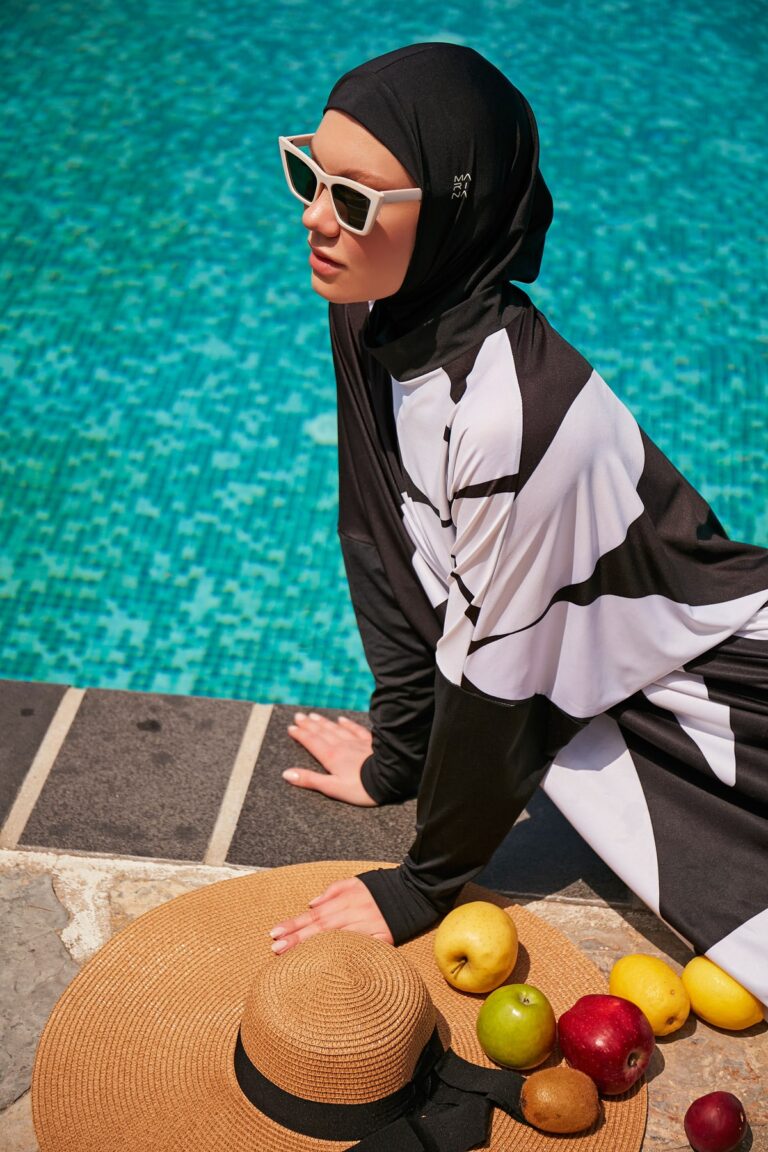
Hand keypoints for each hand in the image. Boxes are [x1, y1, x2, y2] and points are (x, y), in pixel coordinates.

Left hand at [269, 877, 393, 952]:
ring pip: (336, 939)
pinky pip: (361, 948)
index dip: (294, 924)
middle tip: (275, 949)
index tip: (274, 934)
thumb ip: (333, 891)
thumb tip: (312, 904)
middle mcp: (354, 913)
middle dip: (297, 939)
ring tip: (290, 957)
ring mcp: (368, 928)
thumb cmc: (382, 887)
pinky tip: (329, 964)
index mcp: (346, 900)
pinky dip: (345, 954)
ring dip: (312, 948)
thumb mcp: (356, 882)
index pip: (314, 915)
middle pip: (321, 928)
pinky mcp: (383, 939)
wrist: (415, 891)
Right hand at [283, 711, 376, 805]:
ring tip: (313, 715)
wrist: (389, 779)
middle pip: (322, 733)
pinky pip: (355, 729)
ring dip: (323, 722)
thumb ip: (309, 779)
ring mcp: (355, 742)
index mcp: (331, 757)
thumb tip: (286, 774)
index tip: (291, 728)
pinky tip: (341, 719)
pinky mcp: (369, 742)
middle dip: (309, 724)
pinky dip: (347, 724)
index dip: (301, 735)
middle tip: (298, 716)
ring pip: (336, 729)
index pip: (312, 742)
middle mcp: (341, 746)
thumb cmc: (360, 788)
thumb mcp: (332, 788)